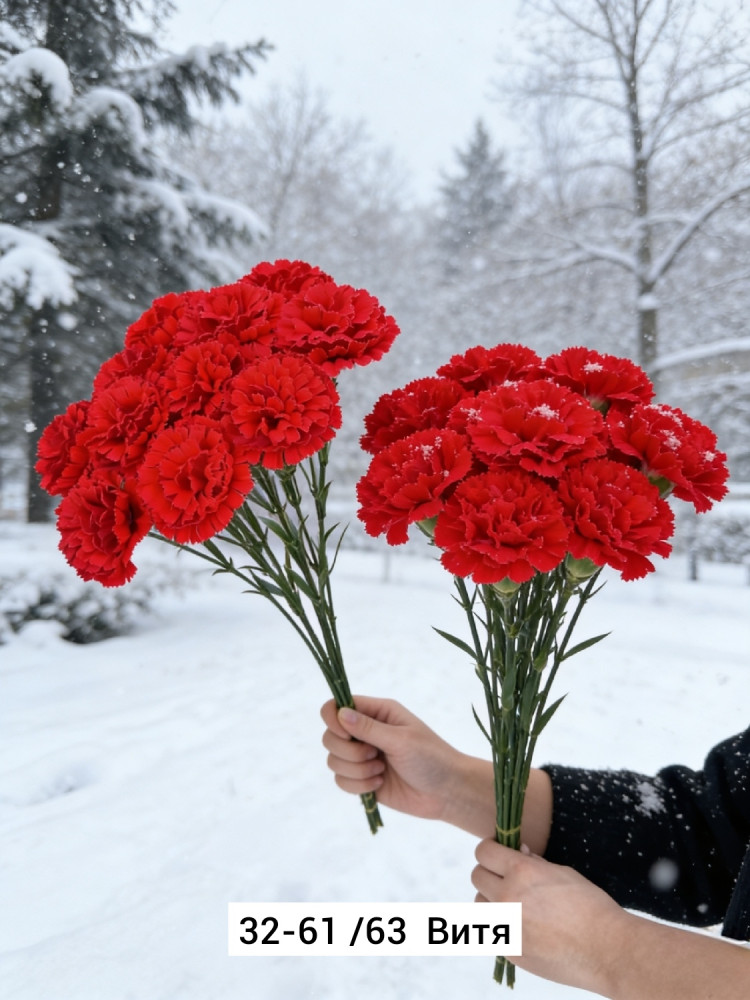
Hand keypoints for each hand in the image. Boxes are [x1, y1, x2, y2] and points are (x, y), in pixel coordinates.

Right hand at [321, 696, 492, 832]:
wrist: (447, 792)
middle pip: (330, 736)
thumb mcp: (401, 740)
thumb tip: (340, 713)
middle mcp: (366, 732)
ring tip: (380, 771)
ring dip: (356, 770)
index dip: (333, 720)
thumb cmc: (431, 758)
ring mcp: (363, 756)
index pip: (337, 706)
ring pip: (333, 761)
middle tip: (374, 754)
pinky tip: (379, 784)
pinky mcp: (362, 779)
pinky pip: (341, 781)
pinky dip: (357, 786)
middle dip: (348, 751)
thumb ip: (369, 728)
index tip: (346, 734)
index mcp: (377, 713)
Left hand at [472, 839, 624, 993]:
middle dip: (490, 872)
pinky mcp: (509, 949)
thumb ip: (534, 863)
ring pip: (480, 904)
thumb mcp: (562, 873)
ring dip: (491, 900)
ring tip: (514, 903)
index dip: (490, 848)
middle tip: (506, 876)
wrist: (606, 949)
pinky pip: (493, 930)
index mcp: (521, 872)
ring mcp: (506, 925)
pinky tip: (523, 926)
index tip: (497, 851)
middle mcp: (507, 896)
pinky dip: (502, 925)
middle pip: (477, 876)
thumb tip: (519, 853)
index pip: (484, 852)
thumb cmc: (590, 906)